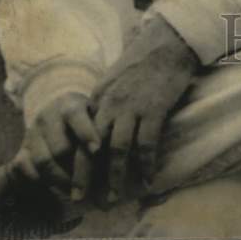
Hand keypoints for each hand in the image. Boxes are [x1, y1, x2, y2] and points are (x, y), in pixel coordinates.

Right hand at [20, 92, 100, 197]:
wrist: (56, 112)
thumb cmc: (86, 118)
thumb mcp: (95, 116)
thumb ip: (104, 131)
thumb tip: (118, 158)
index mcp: (70, 104)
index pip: (76, 116)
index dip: (86, 133)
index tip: (97, 149)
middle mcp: (48, 116)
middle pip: (60, 147)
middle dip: (76, 169)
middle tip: (91, 186)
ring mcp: (33, 133)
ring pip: (43, 162)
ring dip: (61, 180)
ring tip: (76, 192)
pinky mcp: (22, 150)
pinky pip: (27, 170)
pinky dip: (43, 182)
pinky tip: (59, 188)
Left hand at [90, 15, 198, 203]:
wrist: (169, 41)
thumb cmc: (144, 59)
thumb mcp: (114, 78)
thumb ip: (104, 101)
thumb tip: (97, 124)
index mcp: (99, 97)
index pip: (80, 135)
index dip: (74, 159)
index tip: (71, 177)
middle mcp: (111, 104)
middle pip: (91, 147)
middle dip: (84, 176)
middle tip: (79, 198)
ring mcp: (132, 107)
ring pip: (117, 150)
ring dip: (114, 177)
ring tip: (113, 197)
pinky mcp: (154, 108)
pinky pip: (147, 144)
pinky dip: (146, 164)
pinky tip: (147, 178)